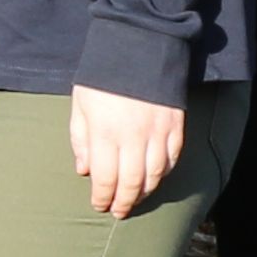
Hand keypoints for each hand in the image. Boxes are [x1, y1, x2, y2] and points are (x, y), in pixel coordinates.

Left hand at [65, 83, 185, 219]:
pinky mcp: (175, 125)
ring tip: (135, 199)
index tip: (99, 205)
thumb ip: (81, 140)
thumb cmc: (102, 75)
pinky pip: (172, 159)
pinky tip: (154, 178)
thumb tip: (85, 171)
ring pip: (154, 175)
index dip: (102, 197)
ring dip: (144, 193)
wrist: (139, 45)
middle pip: (132, 183)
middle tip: (118, 211)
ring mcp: (157, 132)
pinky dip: (163, 173)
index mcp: (105, 132)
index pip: (105, 179)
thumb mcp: (80, 105)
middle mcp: (133, 137)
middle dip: (124, 202)